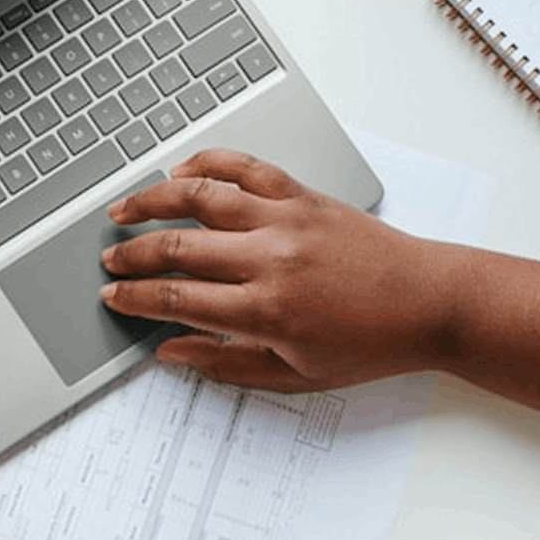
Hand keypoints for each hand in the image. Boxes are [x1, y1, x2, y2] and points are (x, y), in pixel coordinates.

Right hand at [100, 149, 449, 391]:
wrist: (430, 303)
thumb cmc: (371, 344)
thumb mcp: (296, 376)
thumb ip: (226, 364)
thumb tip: (171, 352)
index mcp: (266, 311)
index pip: (175, 298)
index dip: (134, 298)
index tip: (112, 297)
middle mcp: (271, 258)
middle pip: (177, 247)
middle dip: (132, 255)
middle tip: (109, 261)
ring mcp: (287, 220)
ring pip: (200, 197)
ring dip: (153, 200)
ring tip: (123, 209)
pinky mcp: (304, 195)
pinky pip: (246, 168)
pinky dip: (209, 163)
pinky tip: (182, 171)